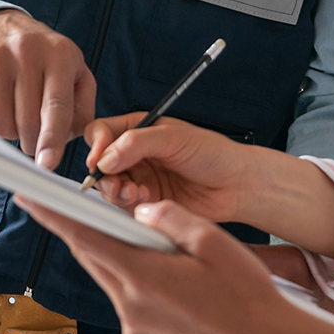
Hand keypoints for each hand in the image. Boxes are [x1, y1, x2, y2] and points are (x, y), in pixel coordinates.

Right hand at [0, 9, 94, 169]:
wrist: (4, 25)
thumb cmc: (47, 57)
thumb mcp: (77, 73)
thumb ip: (83, 110)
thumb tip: (68, 141)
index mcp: (59, 55)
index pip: (55, 106)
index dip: (51, 139)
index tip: (47, 164)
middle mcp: (26, 52)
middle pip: (26, 122)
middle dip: (31, 142)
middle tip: (34, 137)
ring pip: (0, 124)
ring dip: (10, 133)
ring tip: (17, 115)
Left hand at [16, 196, 333, 333]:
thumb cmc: (249, 296)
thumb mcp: (214, 242)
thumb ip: (169, 220)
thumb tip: (139, 213)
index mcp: (142, 277)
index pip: (84, 237)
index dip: (53, 215)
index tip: (27, 196)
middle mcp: (129, 308)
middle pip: (95, 259)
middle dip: (90, 232)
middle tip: (88, 208)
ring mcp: (136, 333)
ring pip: (114, 283)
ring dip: (122, 262)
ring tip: (155, 250)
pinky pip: (130, 307)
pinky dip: (139, 288)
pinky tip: (170, 285)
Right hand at [81, 114, 266, 223]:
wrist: (237, 185)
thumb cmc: (214, 154)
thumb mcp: (174, 138)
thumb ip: (137, 143)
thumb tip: (105, 157)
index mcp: (139, 129)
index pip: (102, 132)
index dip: (96, 145)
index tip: (99, 159)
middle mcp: (135, 154)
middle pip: (100, 163)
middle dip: (104, 174)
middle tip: (117, 183)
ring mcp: (140, 178)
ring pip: (110, 186)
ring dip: (116, 191)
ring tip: (134, 193)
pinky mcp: (147, 202)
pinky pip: (124, 205)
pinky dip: (128, 204)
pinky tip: (146, 200)